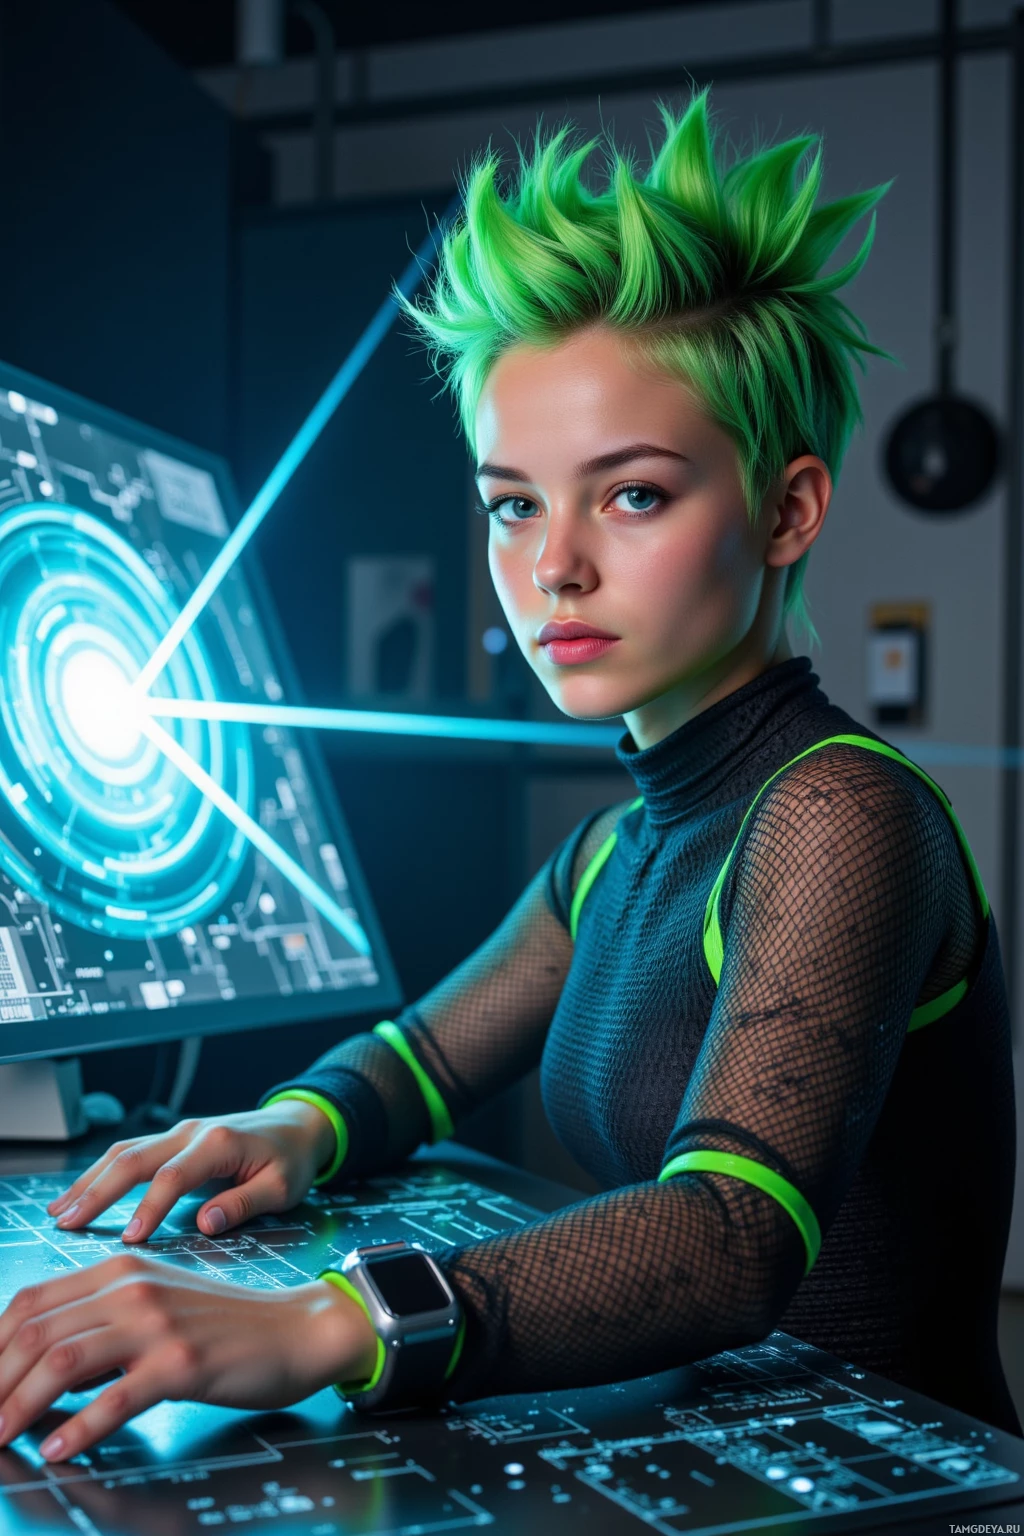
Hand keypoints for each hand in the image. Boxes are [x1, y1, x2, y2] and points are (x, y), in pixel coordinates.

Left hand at [0, 1253, 378, 1460]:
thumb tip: (39, 1370)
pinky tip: (58, 1448)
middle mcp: (134, 1287)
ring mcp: (159, 1324)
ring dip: (19, 1405)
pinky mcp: (183, 1363)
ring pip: (64, 1359)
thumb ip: (100, 1326)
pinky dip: (78, 1428)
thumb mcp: (156, 1306)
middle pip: (37, 1332)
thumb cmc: (225, 1324)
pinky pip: (116, 1397)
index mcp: (121, 1268)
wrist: (296, 1330)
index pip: (30, 1302)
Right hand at [46, 1103, 336, 1242]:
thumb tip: (206, 1224)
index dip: (149, 1207)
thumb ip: (244, 1204)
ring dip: (90, 1179)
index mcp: (219, 1143)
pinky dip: (101, 1171)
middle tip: (68, 1222)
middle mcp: (192, 1132)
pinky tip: (81, 1192)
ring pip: (125, 1151)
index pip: (173, 1176)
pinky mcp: (174, 1140)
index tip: (128, 1239)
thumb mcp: (283, 1187)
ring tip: (60, 1210)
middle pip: (135, 1158)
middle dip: (98, 1190)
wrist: (298, 1126)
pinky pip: (131, 1152)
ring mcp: (180, 1133)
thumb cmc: (291, 1160)